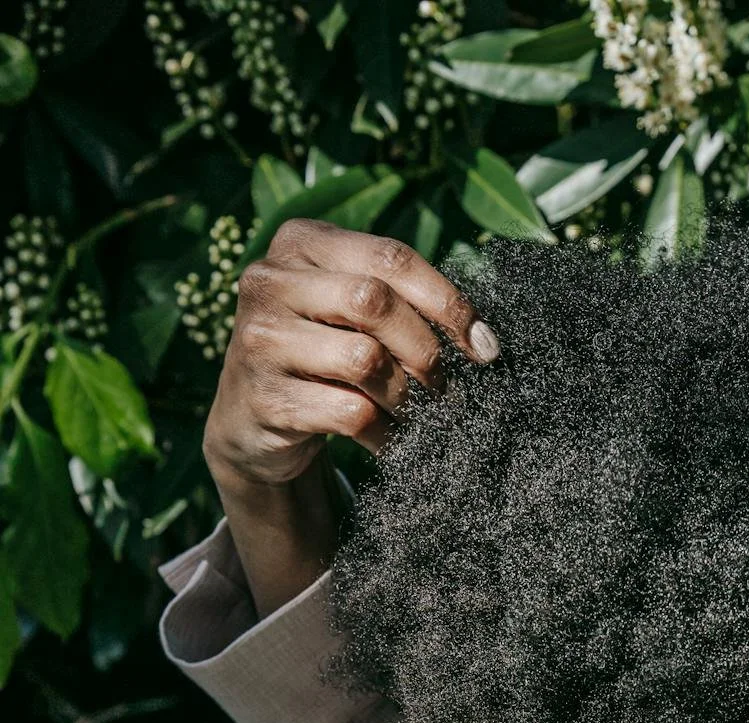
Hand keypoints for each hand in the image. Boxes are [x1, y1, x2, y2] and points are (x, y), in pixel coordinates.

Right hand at [204, 218, 499, 492]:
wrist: (250, 419)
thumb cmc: (319, 356)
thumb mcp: (346, 311)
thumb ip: (396, 301)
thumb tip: (481, 339)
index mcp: (300, 243)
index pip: (391, 258)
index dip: (447, 302)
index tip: (485, 347)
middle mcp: (270, 281)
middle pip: (375, 302)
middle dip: (425, 351)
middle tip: (445, 388)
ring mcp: (261, 340)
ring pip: (364, 360)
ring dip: (405, 397)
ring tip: (413, 413)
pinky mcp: (265, 398)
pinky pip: (351, 413)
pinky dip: (384, 433)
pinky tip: (388, 439)